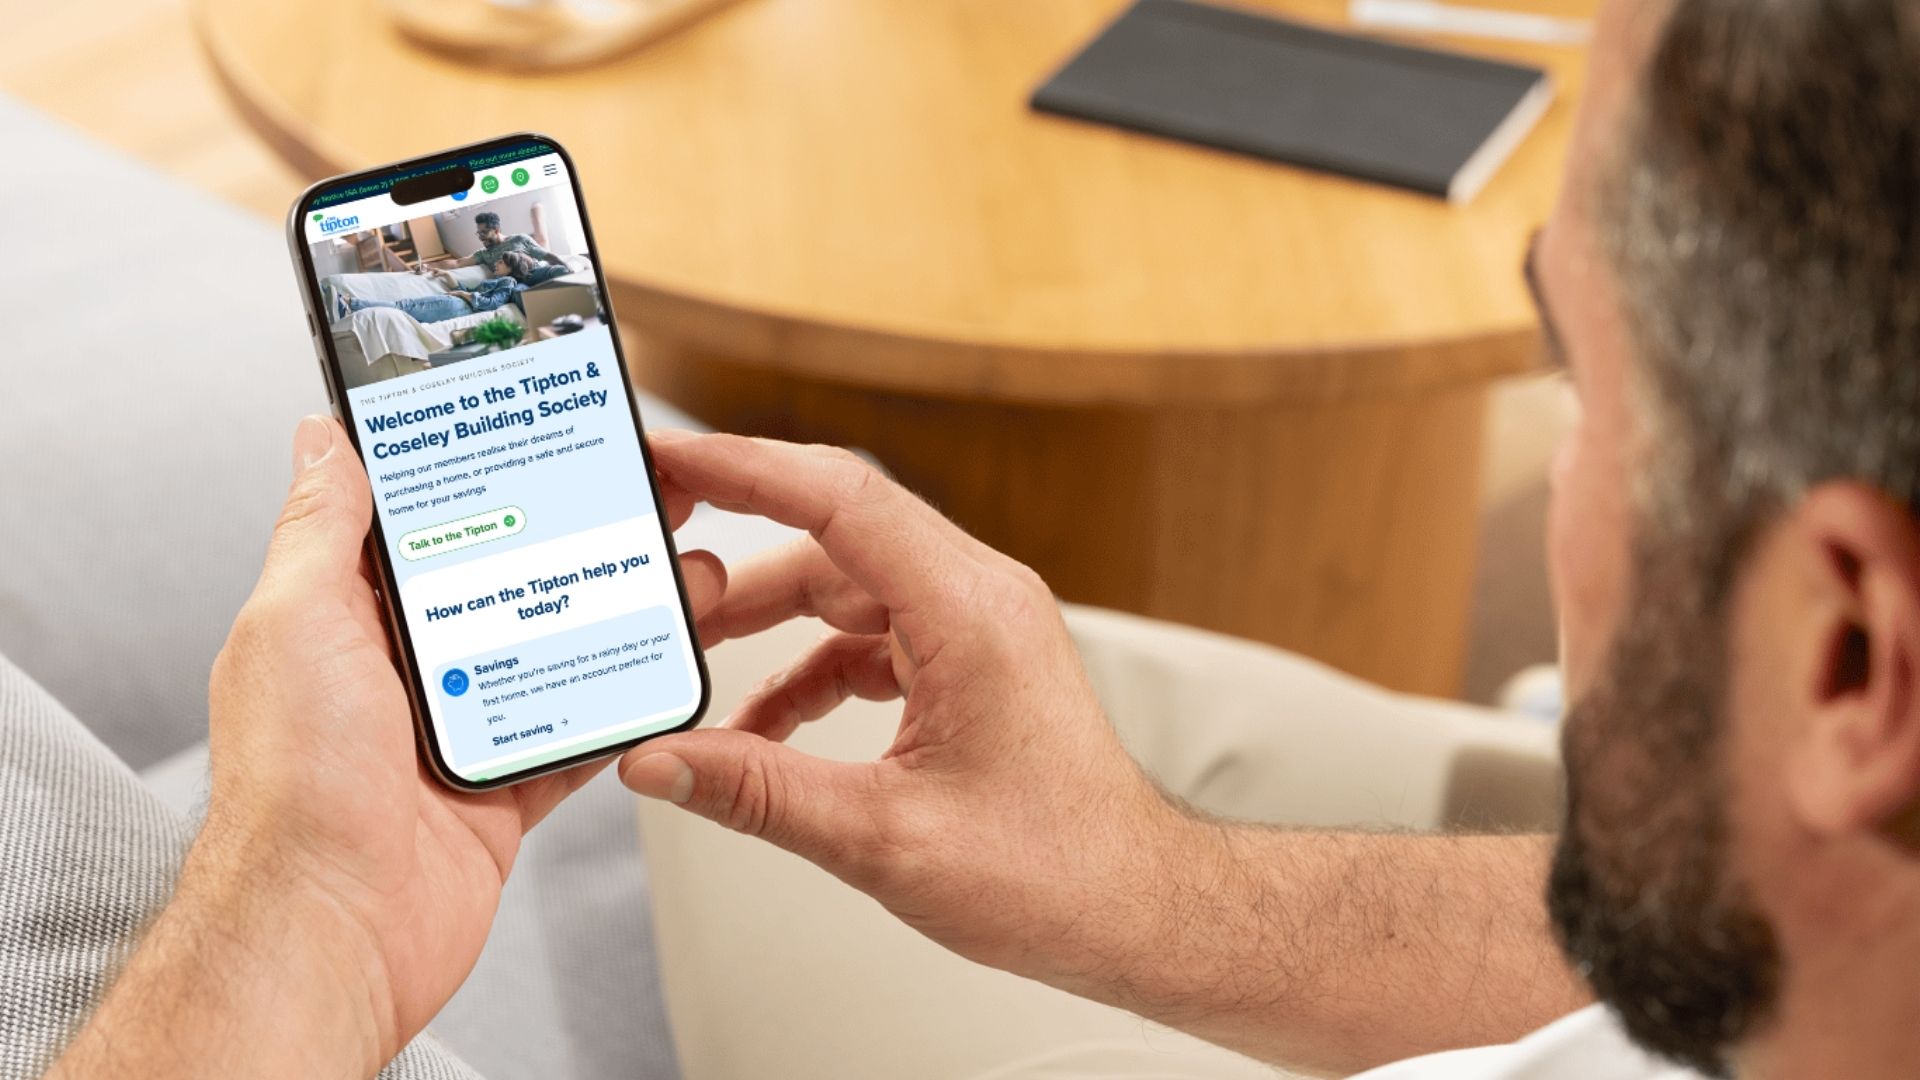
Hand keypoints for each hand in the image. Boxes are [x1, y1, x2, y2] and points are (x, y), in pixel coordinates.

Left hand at [195, 416, 725, 1062]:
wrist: (333, 929)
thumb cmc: (295, 787)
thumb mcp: (295, 622)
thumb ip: (321, 529)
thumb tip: (323, 441)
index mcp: (339, 620)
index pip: (415, 523)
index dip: (477, 475)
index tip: (535, 435)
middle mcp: (396, 672)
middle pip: (501, 582)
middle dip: (568, 538)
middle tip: (635, 497)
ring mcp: (453, 732)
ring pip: (549, 651)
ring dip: (610, 613)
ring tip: (673, 573)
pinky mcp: (501, 789)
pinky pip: (575, 733)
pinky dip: (617, 707)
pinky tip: (657, 667)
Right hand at [621, 433, 1186, 987]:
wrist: (1134, 908)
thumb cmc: (1053, 872)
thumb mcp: (882, 837)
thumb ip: (758, 793)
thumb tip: (658, 763)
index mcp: (971, 612)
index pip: (841, 499)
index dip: (744, 468)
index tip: (670, 459)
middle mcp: (980, 597)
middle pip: (835, 533)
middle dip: (737, 554)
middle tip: (656, 560)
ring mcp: (980, 626)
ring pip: (849, 585)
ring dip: (768, 619)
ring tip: (691, 659)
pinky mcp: (973, 661)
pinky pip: (872, 635)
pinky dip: (810, 666)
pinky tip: (760, 725)